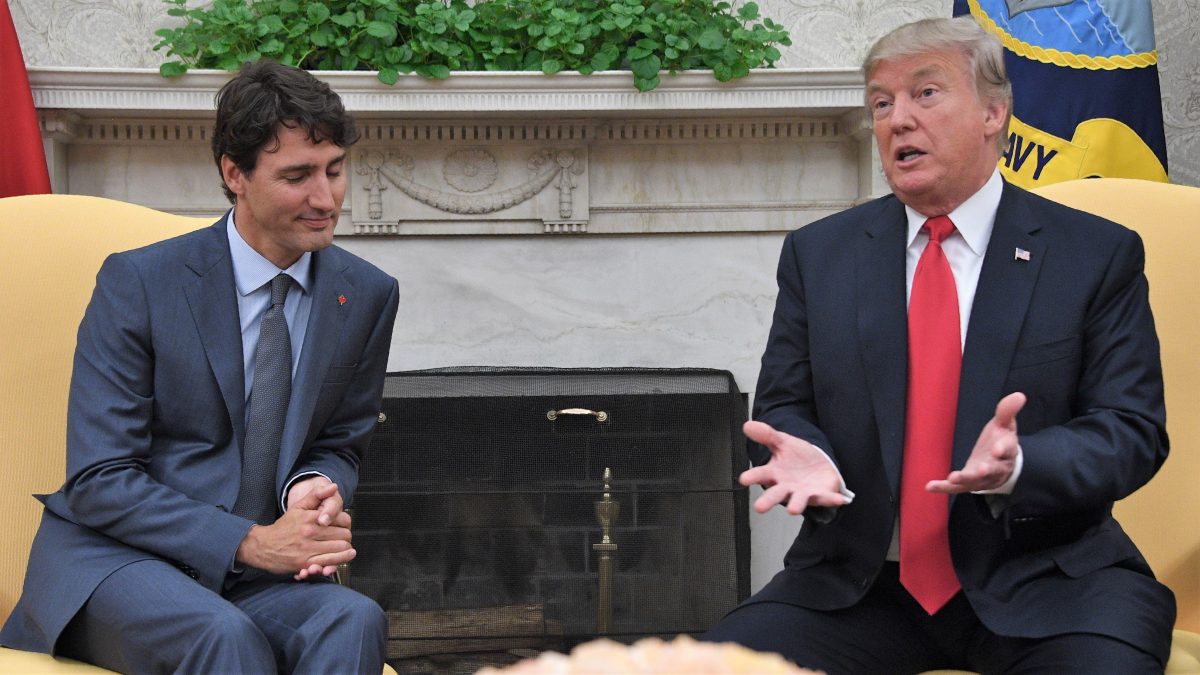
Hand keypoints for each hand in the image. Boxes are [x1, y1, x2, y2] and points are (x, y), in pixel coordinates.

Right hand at [236, 481, 354, 577]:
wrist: (263, 546)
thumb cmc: (283, 527)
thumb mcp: (298, 507)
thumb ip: (316, 495)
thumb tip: (333, 486)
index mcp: (311, 518)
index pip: (342, 519)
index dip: (345, 522)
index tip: (343, 525)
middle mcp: (311, 532)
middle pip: (344, 535)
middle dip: (346, 536)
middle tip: (343, 537)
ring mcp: (308, 549)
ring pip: (340, 549)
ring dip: (346, 549)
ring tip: (346, 547)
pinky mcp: (306, 563)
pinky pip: (330, 562)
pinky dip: (340, 560)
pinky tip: (344, 556)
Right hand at [740, 420, 849, 514]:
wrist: (818, 465)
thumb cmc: (797, 458)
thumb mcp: (782, 442)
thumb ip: (766, 435)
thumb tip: (747, 425)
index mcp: (775, 474)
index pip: (761, 475)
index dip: (752, 477)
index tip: (743, 479)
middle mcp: (787, 486)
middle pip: (776, 494)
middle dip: (768, 501)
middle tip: (759, 507)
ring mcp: (803, 493)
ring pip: (798, 501)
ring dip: (796, 504)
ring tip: (793, 509)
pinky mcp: (820, 495)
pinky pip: (826, 498)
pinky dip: (831, 500)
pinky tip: (839, 499)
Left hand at [928, 392, 1025, 493]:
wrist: (1001, 463)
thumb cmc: (1001, 440)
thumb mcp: (1005, 424)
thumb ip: (1007, 411)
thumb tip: (1019, 395)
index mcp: (1007, 450)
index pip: (1007, 450)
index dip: (1002, 449)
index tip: (997, 449)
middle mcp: (997, 467)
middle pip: (993, 470)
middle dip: (986, 469)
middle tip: (980, 469)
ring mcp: (983, 478)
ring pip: (975, 481)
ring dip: (965, 479)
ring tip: (953, 477)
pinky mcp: (970, 484)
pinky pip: (956, 488)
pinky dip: (943, 488)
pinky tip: (929, 486)